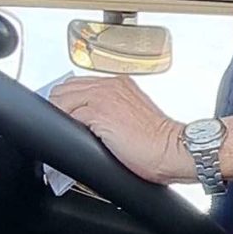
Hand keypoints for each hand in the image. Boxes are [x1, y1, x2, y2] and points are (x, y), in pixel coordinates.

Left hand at [42, 74, 191, 184]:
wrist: (172, 149)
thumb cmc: (159, 141)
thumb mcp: (134, 116)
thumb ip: (114, 110)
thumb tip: (93, 123)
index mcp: (119, 84)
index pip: (78, 84)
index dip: (69, 101)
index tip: (67, 116)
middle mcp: (110, 85)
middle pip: (64, 88)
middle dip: (60, 107)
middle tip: (65, 127)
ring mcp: (103, 97)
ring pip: (62, 100)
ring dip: (62, 118)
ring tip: (69, 134)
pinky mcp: (98, 112)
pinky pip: (67, 115)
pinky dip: (66, 128)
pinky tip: (75, 138)